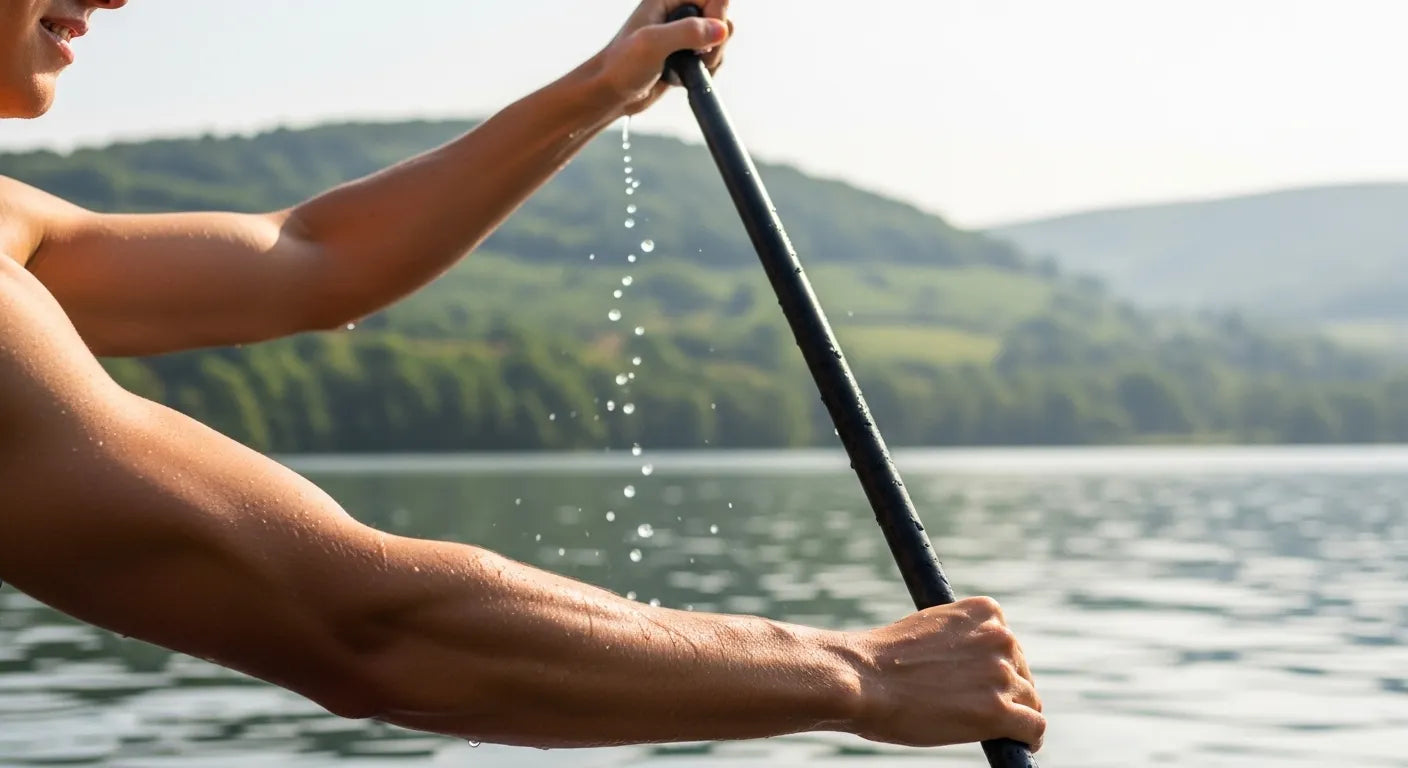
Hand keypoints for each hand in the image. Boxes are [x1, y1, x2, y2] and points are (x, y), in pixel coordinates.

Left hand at [594, 0, 732, 115]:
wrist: (609, 95)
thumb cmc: (620, 67)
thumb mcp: (652, 44)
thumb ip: (687, 32)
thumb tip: (720, 29)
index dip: (717, 16)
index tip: (708, 38)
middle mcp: (676, 14)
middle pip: (720, 17)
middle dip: (717, 41)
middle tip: (698, 57)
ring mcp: (681, 36)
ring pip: (718, 39)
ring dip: (712, 58)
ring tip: (688, 69)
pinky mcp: (685, 56)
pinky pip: (711, 58)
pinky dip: (707, 70)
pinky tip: (686, 77)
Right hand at [847, 597, 1045, 750]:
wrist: (862, 678)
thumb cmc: (882, 658)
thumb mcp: (928, 628)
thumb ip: (959, 639)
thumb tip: (971, 666)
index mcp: (984, 611)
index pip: (1009, 644)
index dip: (998, 667)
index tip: (983, 683)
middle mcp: (1000, 637)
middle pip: (1022, 673)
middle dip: (1006, 691)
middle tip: (979, 709)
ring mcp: (1001, 674)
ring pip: (1030, 701)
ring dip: (1014, 715)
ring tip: (993, 729)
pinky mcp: (998, 711)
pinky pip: (1034, 727)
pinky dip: (1028, 739)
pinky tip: (1018, 745)